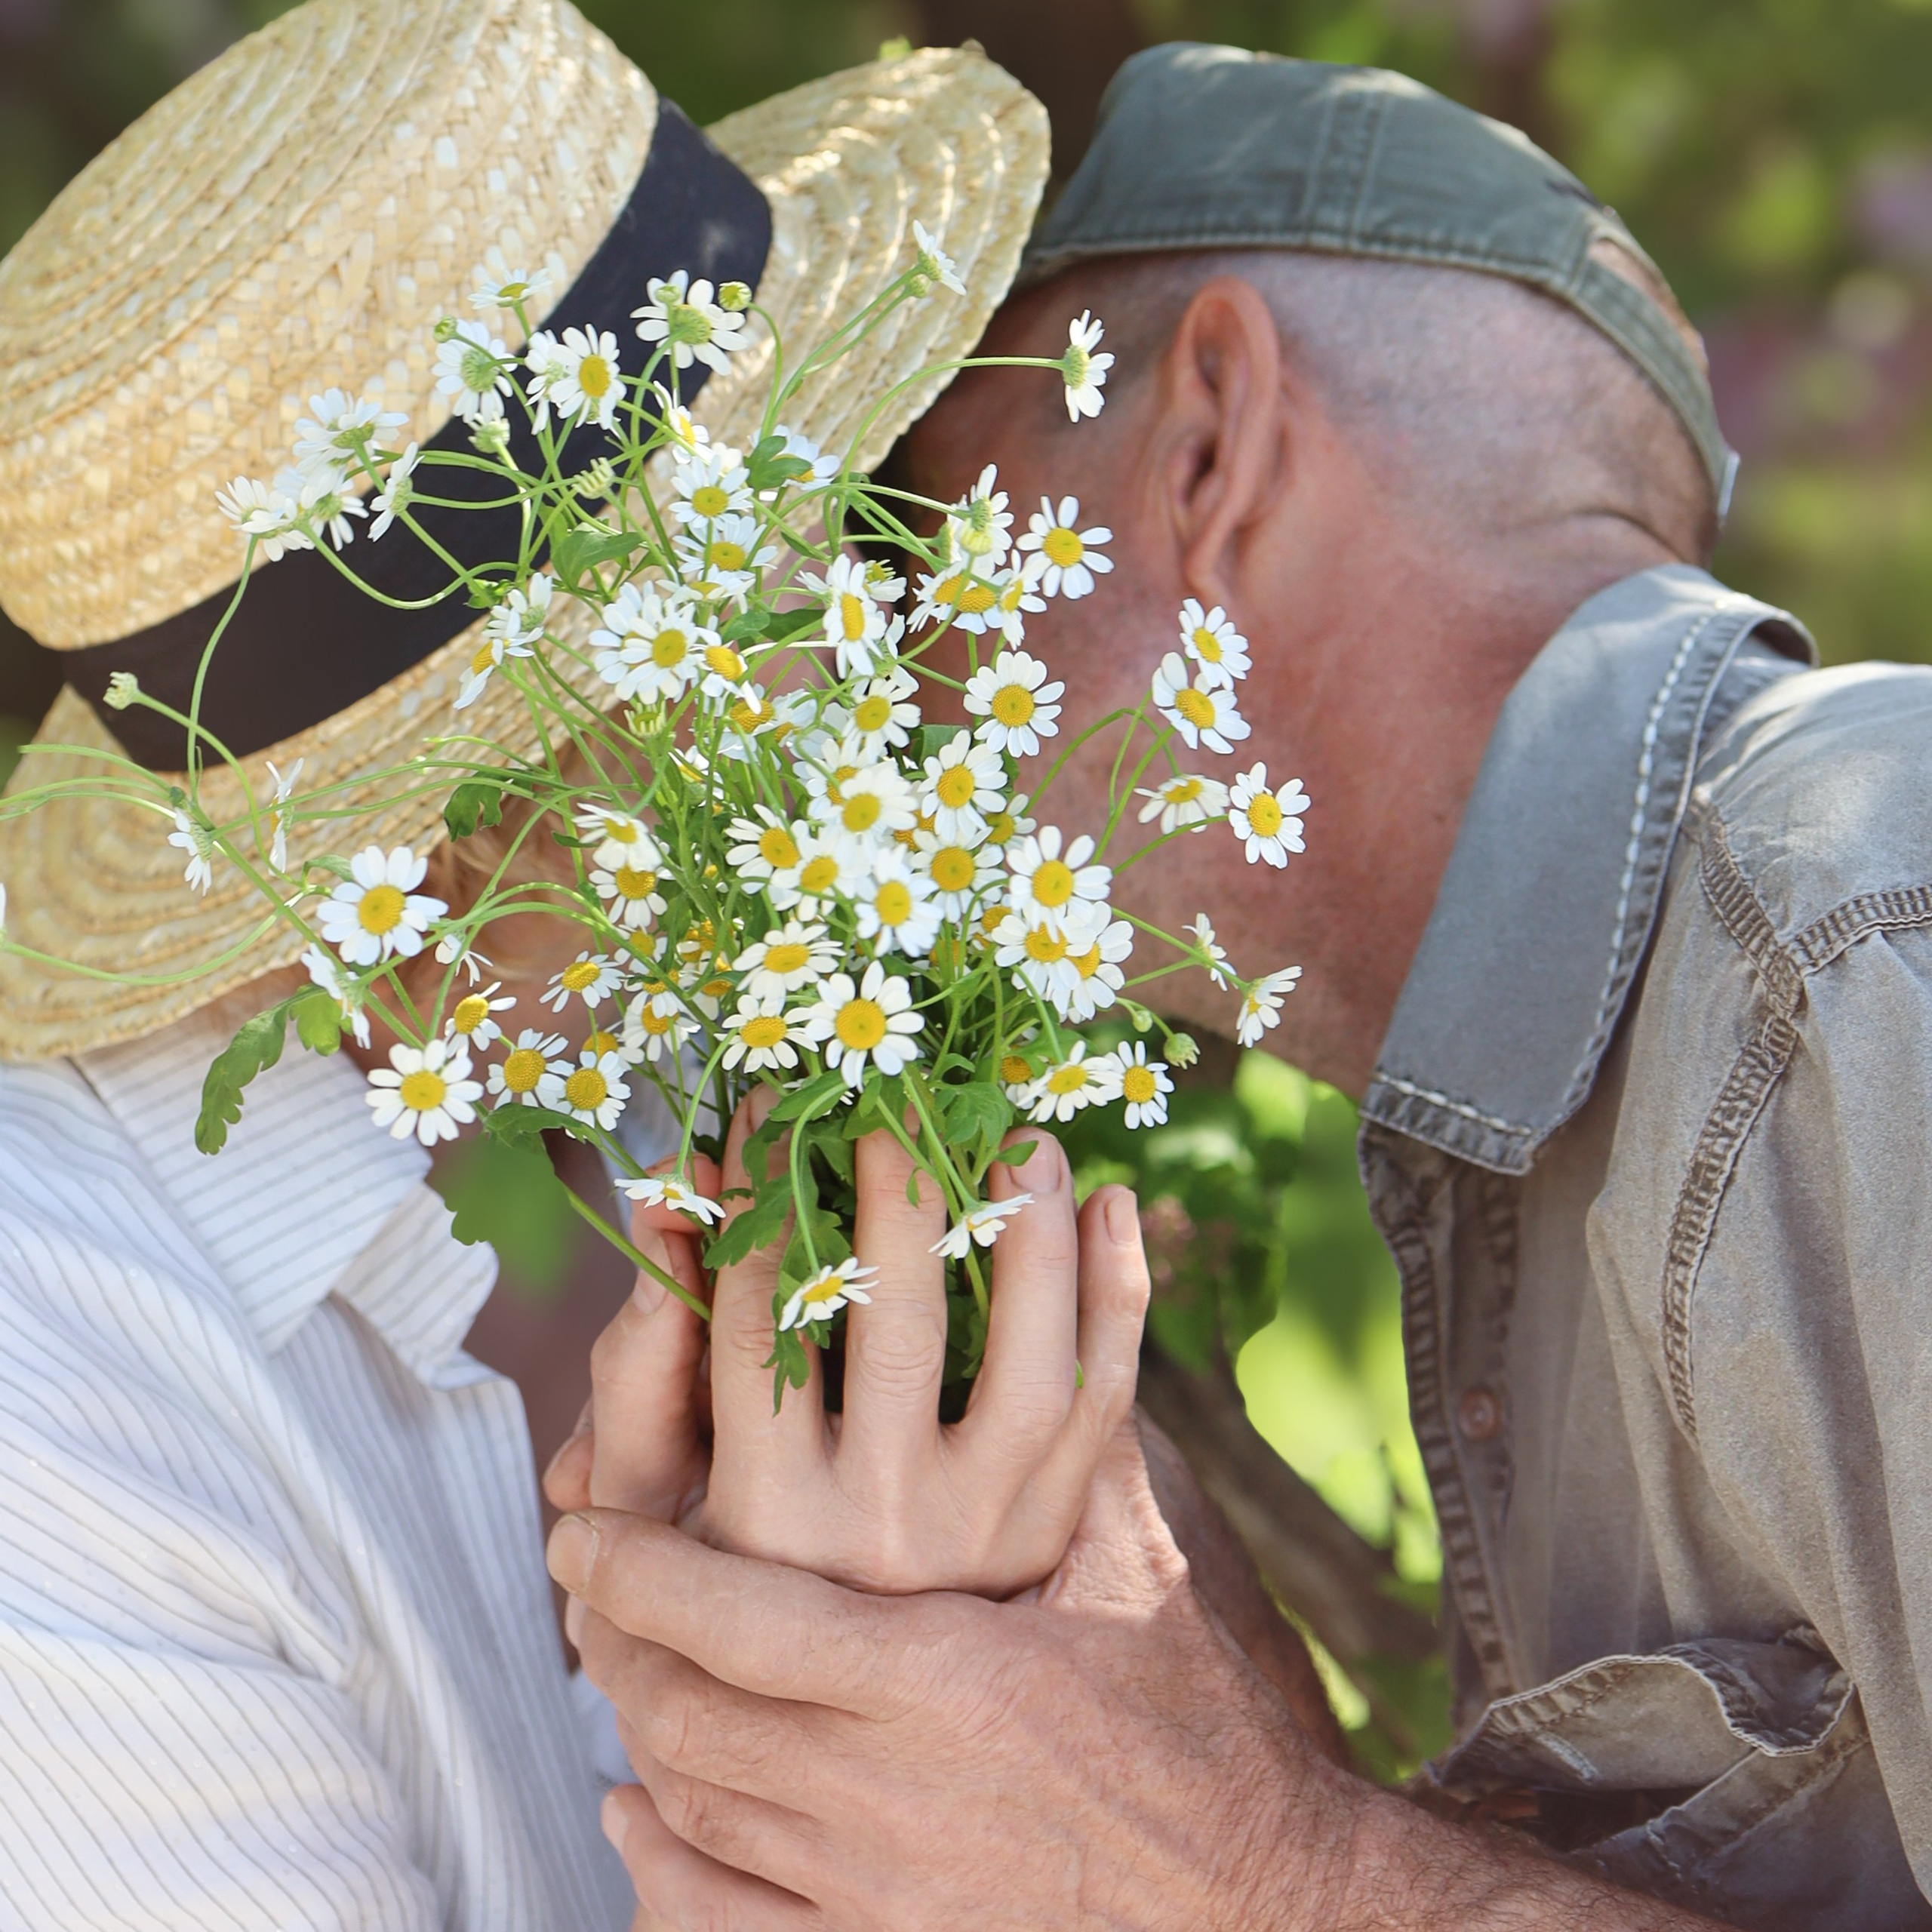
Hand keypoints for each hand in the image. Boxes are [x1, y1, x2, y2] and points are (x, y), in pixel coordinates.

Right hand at [547, 1093, 1151, 1597]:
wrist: (823, 1734)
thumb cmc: (709, 1590)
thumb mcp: (645, 1502)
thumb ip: (640, 1363)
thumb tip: (664, 1200)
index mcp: (761, 1516)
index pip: (756, 1316)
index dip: (757, 1194)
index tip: (763, 1109)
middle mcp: (878, 1529)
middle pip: (898, 1327)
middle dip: (895, 1190)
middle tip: (893, 1095)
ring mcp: (983, 1534)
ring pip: (1028, 1364)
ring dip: (1031, 1233)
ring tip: (1017, 1134)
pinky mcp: (1053, 1530)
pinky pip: (1106, 1404)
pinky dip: (1122, 1300)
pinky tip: (1115, 1206)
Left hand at [555, 1421, 1347, 1931]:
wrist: (1249, 1901)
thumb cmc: (1201, 1723)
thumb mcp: (1135, 1564)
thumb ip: (1078, 1429)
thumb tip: (1089, 1252)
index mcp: (933, 1677)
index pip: (734, 1616)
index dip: (640, 1567)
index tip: (580, 1524)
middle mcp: (881, 1790)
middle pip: (688, 1714)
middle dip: (616, 1637)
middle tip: (582, 1576)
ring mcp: (873, 1888)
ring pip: (696, 1804)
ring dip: (636, 1724)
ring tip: (609, 1656)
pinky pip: (725, 1920)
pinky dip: (659, 1868)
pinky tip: (634, 1816)